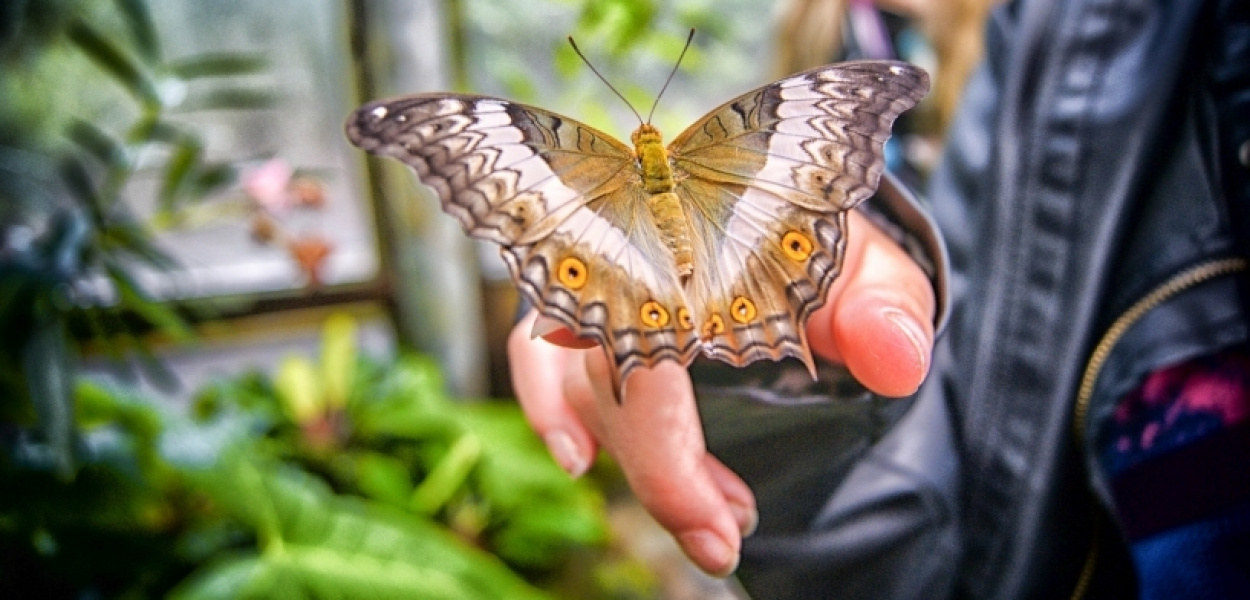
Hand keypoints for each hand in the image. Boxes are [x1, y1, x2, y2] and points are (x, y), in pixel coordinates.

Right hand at [507, 210, 935, 575]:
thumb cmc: (817, 245)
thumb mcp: (868, 269)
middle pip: (607, 377)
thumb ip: (885, 307)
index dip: (669, 449)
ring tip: (703, 518)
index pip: (657, 348)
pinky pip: (538, 354)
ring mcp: (594, 276)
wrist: (782, 212)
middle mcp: (627, 251)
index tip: (722, 523)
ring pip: (575, 378)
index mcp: (698, 237)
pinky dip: (549, 407)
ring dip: (630, 458)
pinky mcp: (580, 303)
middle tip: (721, 539)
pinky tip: (578, 459)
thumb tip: (895, 361)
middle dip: (658, 474)